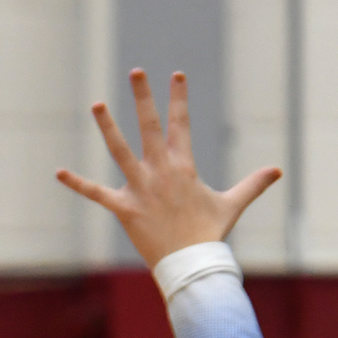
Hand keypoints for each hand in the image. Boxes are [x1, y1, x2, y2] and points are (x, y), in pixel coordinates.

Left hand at [57, 70, 281, 266]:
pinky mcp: (124, 209)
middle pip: (151, 127)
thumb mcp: (232, 204)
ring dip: (108, 127)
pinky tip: (58, 172)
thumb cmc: (210, 234)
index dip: (179, 98)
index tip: (176, 75)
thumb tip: (278, 171)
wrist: (192, 265)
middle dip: (144, 98)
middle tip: (137, 72)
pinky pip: (96, 194)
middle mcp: (161, 172)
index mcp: (184, 167)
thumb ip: (253, 184)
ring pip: (121, 151)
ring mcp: (141, 189)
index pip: (182, 124)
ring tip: (96, 104)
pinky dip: (77, 184)